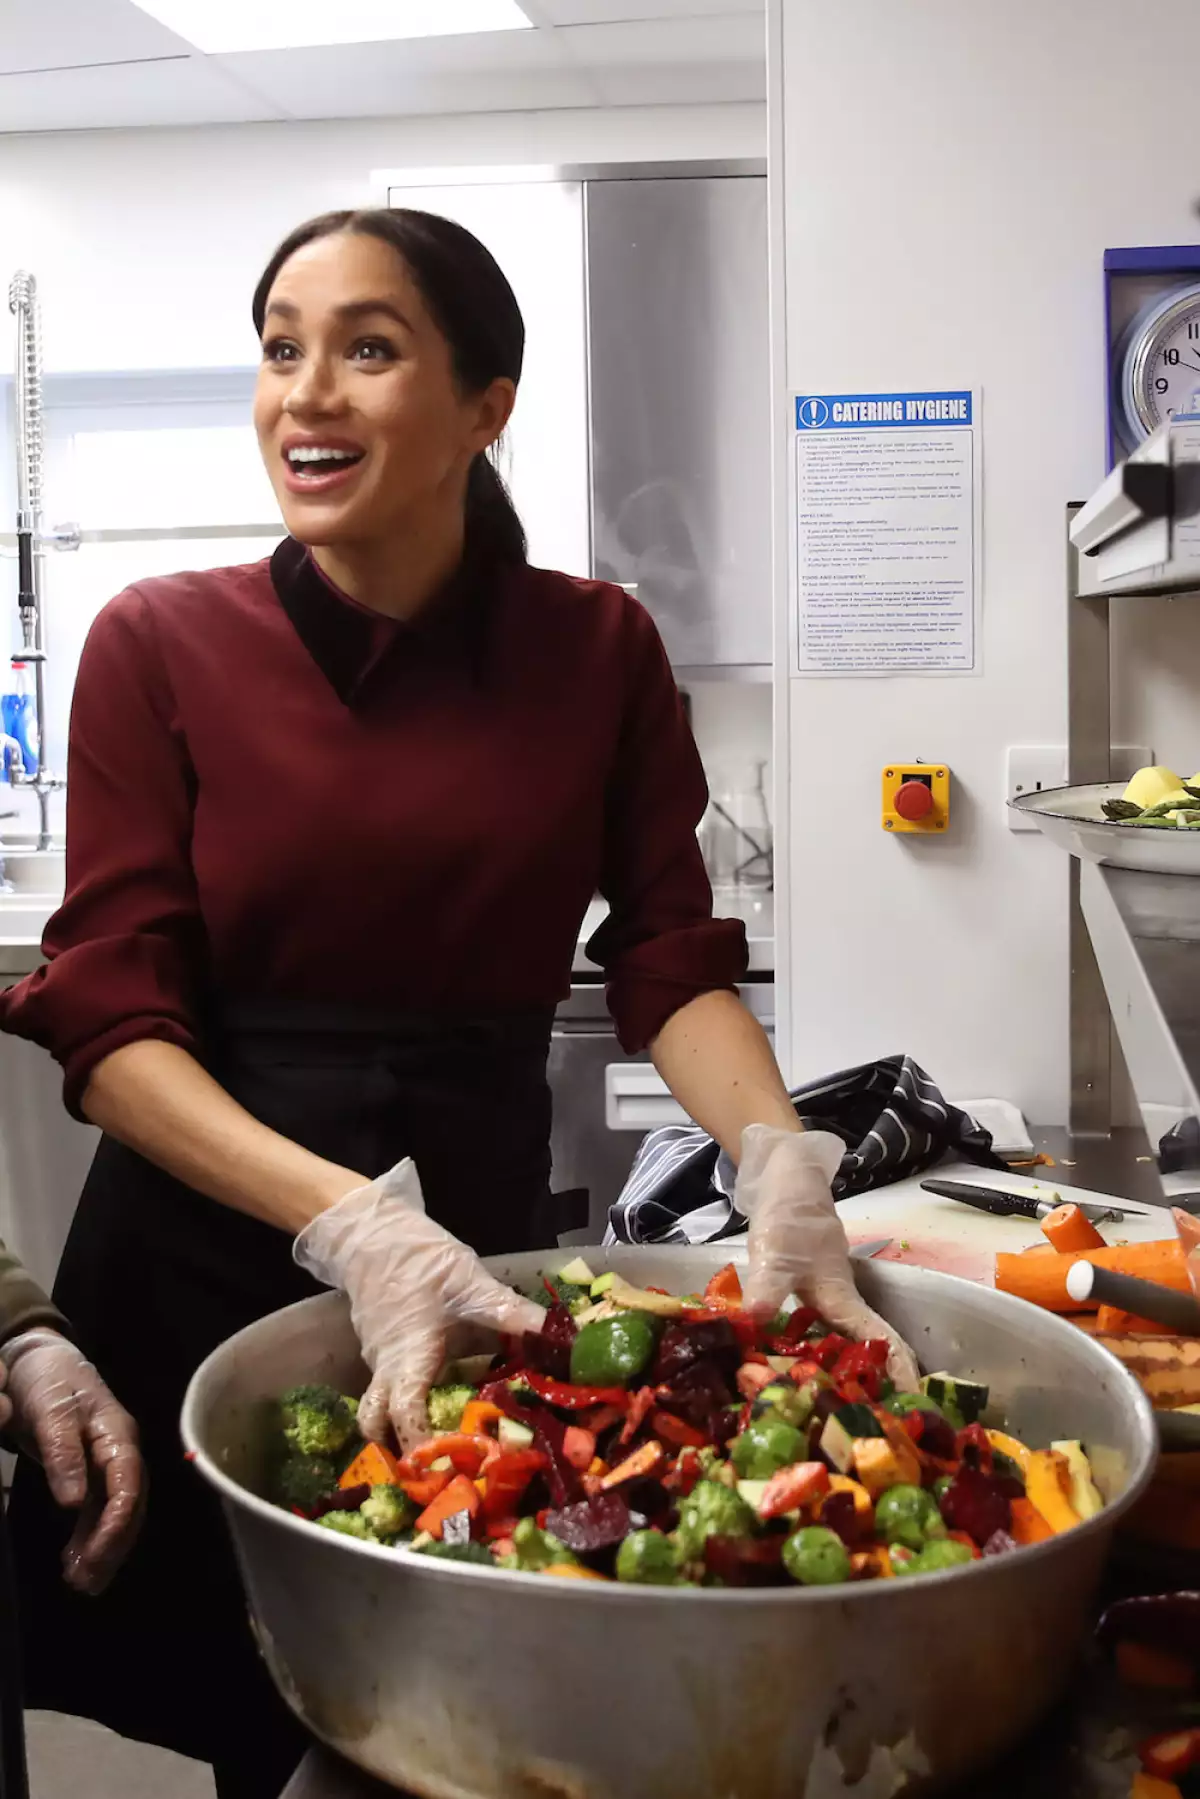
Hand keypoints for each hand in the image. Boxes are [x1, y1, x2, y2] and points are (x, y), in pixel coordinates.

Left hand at [0, 1329, 144, 1594]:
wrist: (36, 1360)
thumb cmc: (47, 1381)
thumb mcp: (50, 1412)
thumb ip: (63, 1455)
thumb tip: (73, 1503)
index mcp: (117, 1436)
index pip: (128, 1486)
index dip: (115, 1525)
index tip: (94, 1558)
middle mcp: (118, 1452)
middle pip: (128, 1506)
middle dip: (111, 1546)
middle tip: (86, 1583)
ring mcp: (105, 1462)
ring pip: (114, 1512)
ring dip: (100, 1548)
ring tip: (79, 1582)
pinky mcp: (89, 1469)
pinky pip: (96, 1510)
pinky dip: (87, 1536)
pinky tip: (73, 1560)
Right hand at [295, 1158, 545, 1451]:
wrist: (371, 1230)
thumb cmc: (418, 1260)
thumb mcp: (473, 1285)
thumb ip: (516, 1317)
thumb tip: (568, 1341)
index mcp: (407, 1360)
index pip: (404, 1416)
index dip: (423, 1447)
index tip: (449, 1469)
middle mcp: (388, 1369)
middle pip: (378, 1428)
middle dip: (399, 1455)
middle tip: (440, 1472)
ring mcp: (381, 1361)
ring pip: (382, 1409)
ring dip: (406, 1430)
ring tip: (449, 1446)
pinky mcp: (385, 1348)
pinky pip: (392, 1385)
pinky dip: (413, 1401)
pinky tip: (448, 1399)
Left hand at [734, 1125, 919, 1388]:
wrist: (784, 1177)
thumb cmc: (790, 1214)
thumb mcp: (777, 1253)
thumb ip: (768, 1287)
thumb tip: (752, 1323)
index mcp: (844, 1298)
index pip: (882, 1340)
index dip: (900, 1372)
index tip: (909, 1406)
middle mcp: (839, 1304)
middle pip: (865, 1351)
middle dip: (870, 1386)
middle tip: (862, 1426)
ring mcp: (822, 1299)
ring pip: (839, 1345)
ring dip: (838, 1374)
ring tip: (827, 1412)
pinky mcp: (803, 1294)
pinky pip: (812, 1334)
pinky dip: (806, 1355)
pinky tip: (784, 1371)